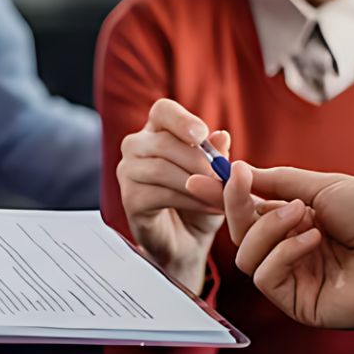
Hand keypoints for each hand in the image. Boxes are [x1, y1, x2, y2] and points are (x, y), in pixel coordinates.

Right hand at [117, 99, 230, 292]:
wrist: (188, 242)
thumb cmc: (199, 202)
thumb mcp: (216, 176)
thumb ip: (217, 156)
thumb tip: (221, 136)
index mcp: (157, 131)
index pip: (163, 111)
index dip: (181, 120)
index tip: (201, 134)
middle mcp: (137, 147)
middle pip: (163, 142)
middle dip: (199, 162)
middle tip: (226, 179)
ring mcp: (128, 172)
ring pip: (161, 168)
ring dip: (197, 184)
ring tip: (223, 197)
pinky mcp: (129, 199)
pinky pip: (160, 194)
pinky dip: (191, 201)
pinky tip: (210, 207)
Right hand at [199, 162, 353, 353]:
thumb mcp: (325, 186)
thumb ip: (278, 183)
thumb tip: (238, 172)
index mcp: (302, 224)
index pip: (252, 211)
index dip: (225, 196)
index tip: (200, 178)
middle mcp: (295, 253)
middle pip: (242, 234)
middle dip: (236, 206)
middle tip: (238, 181)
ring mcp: (297, 280)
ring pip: (247, 256)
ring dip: (267, 228)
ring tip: (302, 214)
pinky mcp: (300, 305)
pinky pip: (266, 278)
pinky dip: (282, 252)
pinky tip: (312, 239)